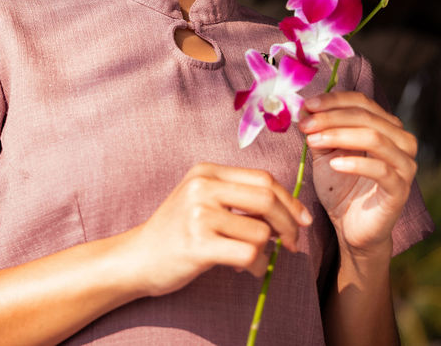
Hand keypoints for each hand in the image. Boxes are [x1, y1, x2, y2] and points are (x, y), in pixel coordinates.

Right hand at [122, 162, 311, 296]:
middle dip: (289, 224)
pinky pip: (248, 254)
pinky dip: (256, 266)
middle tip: (292, 243)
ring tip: (254, 259)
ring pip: (260, 231)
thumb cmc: (177, 231)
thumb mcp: (203, 201)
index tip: (302, 220)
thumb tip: (289, 211)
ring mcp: (198, 215)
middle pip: (267, 198)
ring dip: (267, 251)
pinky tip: (247, 270)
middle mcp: (202, 186)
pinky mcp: (198, 244)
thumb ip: (238, 198)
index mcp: (206, 171)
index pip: (264, 179)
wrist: (137, 257)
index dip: (290, 200)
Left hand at [298, 92, 417, 255]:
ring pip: (375, 138)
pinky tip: (334, 164)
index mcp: (386, 126)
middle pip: (366, 116)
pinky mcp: (401, 189)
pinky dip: (355, 163)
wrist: (350, 227)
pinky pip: (381, 170)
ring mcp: (404, 165)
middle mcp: (401, 141)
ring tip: (313, 141)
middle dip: (331, 117)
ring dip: (339, 135)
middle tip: (305, 124)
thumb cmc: (341, 186)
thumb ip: (318, 130)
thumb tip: (304, 106)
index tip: (307, 105)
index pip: (362, 102)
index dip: (333, 100)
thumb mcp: (325, 152)